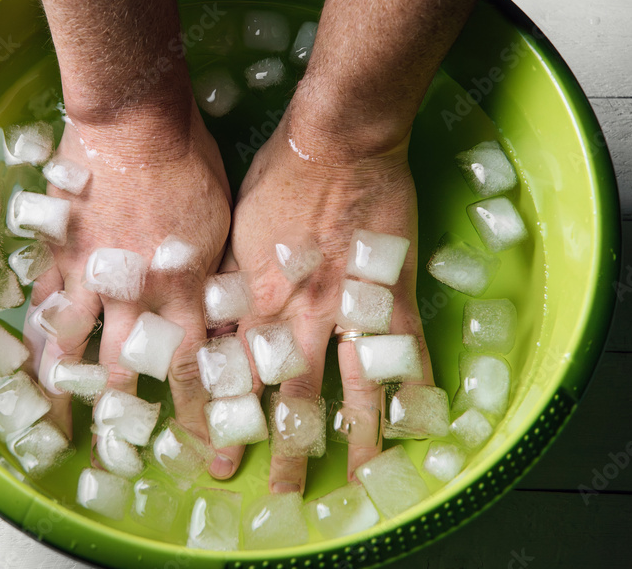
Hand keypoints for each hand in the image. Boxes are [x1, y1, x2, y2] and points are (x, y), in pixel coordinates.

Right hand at [23, 103, 230, 450]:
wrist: (135, 122)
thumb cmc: (192, 165)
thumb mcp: (223, 228)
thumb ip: (215, 280)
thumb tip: (222, 321)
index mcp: (182, 290)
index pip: (190, 370)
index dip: (196, 417)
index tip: (203, 453)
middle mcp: (134, 295)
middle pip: (126, 370)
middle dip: (124, 417)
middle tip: (119, 452)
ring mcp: (90, 277)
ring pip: (73, 348)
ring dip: (66, 390)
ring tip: (57, 426)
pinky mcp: (59, 254)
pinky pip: (43, 305)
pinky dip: (38, 337)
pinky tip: (30, 362)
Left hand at [224, 111, 433, 491]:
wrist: (336, 140)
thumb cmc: (277, 176)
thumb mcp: (231, 233)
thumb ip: (226, 286)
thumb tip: (210, 328)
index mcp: (256, 299)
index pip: (237, 375)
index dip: (227, 419)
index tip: (217, 456)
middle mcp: (301, 314)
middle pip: (292, 394)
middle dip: (286, 445)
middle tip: (282, 490)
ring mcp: (349, 306)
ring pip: (352, 386)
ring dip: (356, 436)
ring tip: (359, 479)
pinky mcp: (391, 292)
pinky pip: (408, 350)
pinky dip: (415, 388)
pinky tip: (420, 423)